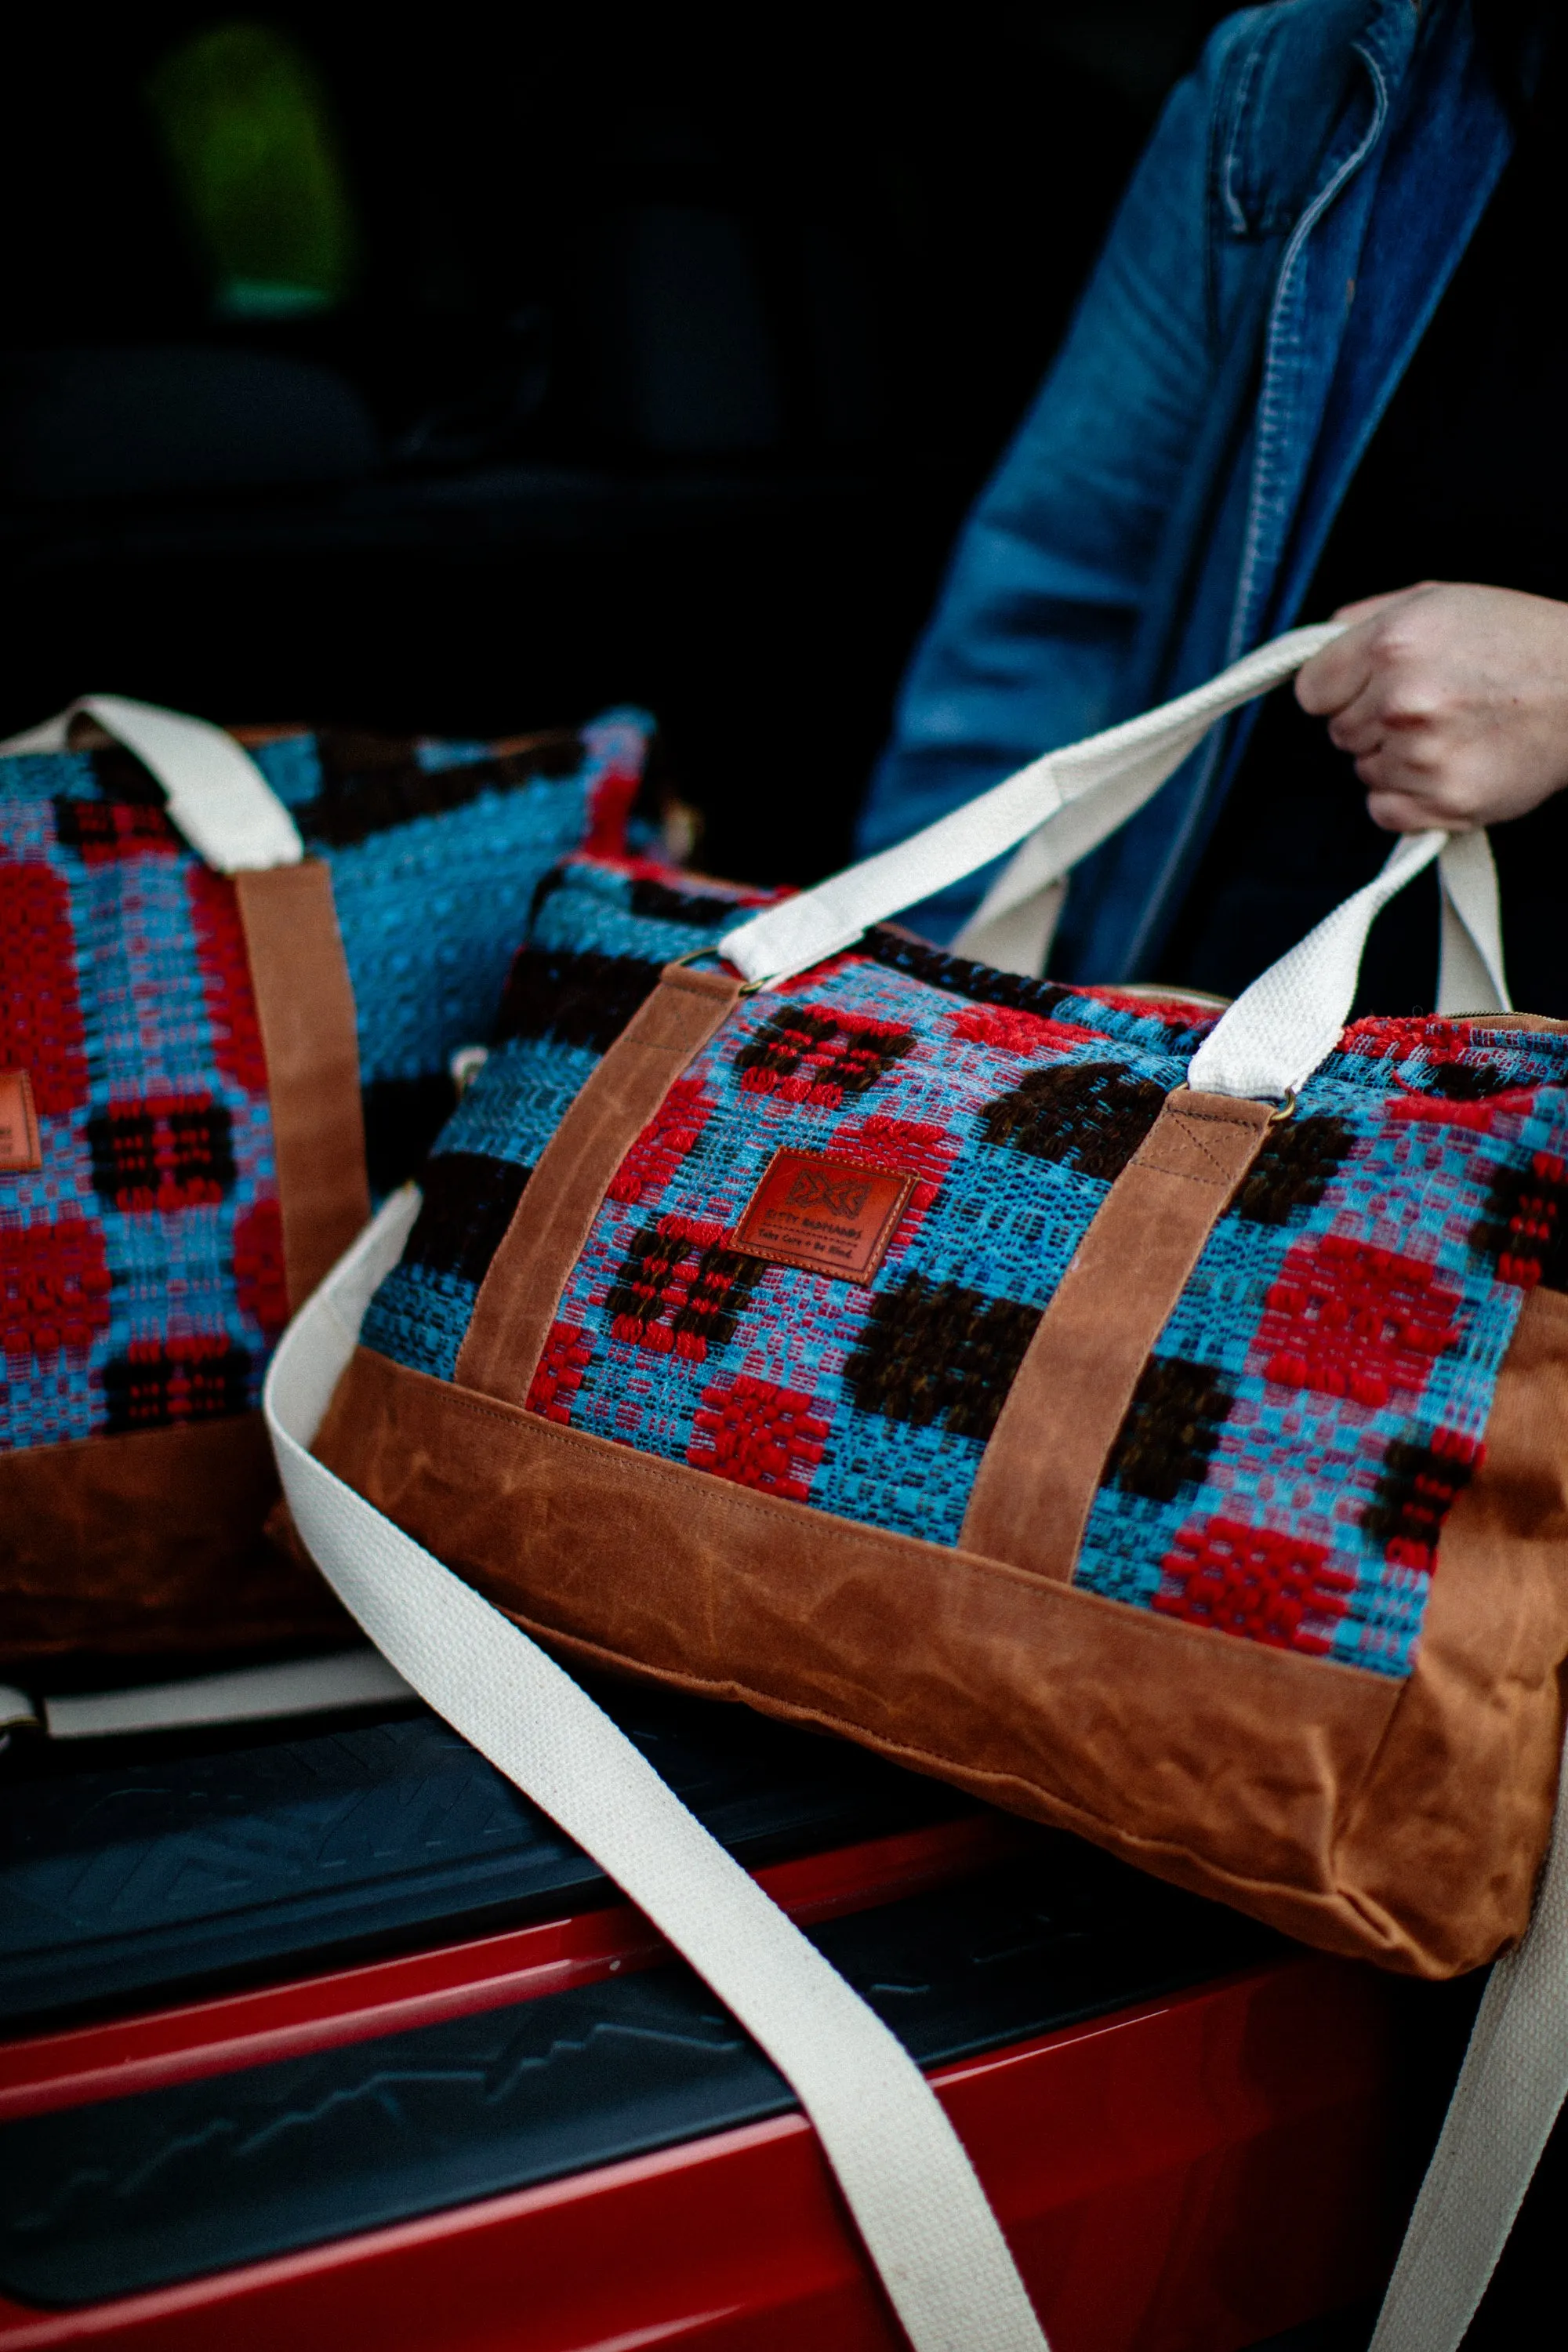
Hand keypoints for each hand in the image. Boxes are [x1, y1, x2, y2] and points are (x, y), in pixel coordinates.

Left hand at [1293, 581, 1567, 830]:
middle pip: (1339, 733)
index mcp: (1393, 643)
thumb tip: (1317, 644)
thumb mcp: (1442, 600)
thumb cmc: (1519, 640)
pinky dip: (1409, 799)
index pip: (1311, 690)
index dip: (1339, 690)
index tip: (1368, 688)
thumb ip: (1368, 619)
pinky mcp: (1444, 800)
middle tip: (1431, 706)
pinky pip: (1385, 811)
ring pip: (1364, 772)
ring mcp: (1421, 755)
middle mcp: (1400, 700)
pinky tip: (1448, 767)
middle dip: (1372, 722)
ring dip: (1395, 760)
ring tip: (1452, 732)